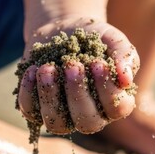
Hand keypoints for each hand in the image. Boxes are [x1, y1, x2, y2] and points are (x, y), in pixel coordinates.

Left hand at [17, 17, 139, 133]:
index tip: (97, 62)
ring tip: (47, 68)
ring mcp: (63, 115)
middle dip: (78, 94)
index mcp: (114, 101)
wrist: (62, 29)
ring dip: (50, 96)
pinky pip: (31, 112)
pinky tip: (32, 70)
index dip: (108, 90)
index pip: (117, 108)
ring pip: (58, 124)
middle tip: (72, 65)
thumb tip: (126, 79)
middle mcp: (91, 115)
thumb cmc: (93, 37)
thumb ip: (124, 54)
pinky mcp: (37, 109)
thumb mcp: (111, 38)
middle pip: (87, 122)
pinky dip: (28, 92)